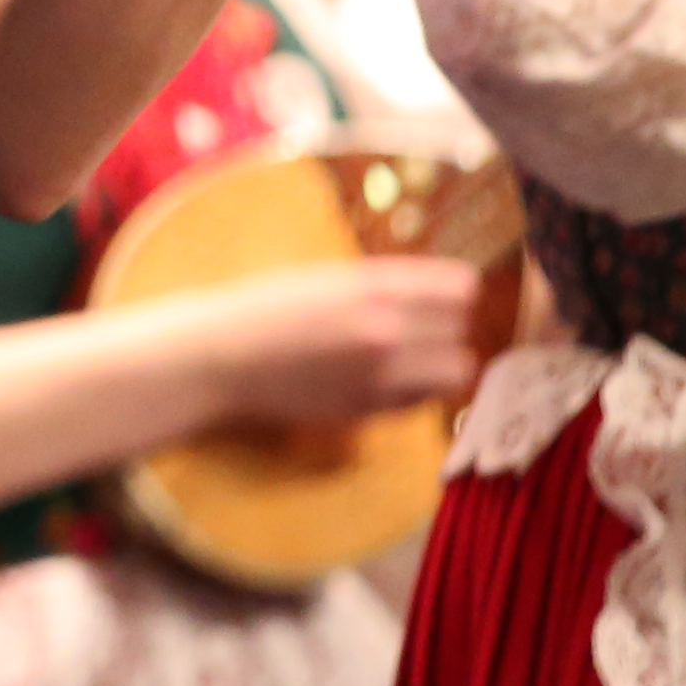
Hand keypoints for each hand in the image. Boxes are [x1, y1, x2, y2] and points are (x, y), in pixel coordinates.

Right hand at [197, 256, 488, 427]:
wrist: (224, 356)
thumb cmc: (272, 307)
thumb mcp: (332, 277)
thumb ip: (388, 284)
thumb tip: (447, 292)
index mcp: (376, 287)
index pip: (462, 289)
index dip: (455, 292)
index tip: (445, 297)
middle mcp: (387, 330)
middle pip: (462, 330)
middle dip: (447, 328)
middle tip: (425, 329)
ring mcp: (380, 374)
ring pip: (455, 371)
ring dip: (441, 363)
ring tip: (415, 358)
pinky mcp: (370, 408)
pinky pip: (422, 400)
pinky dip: (416, 390)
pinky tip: (386, 379)